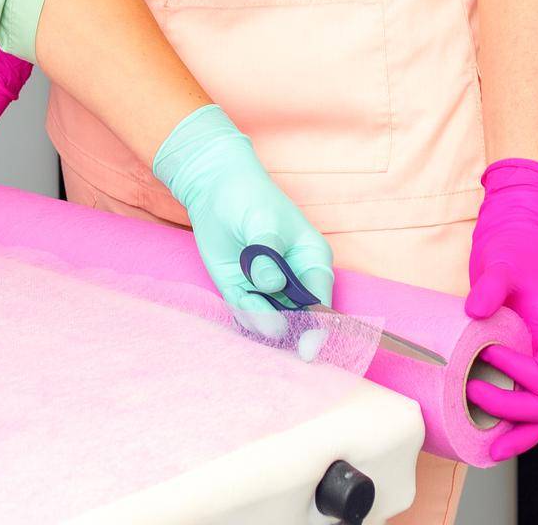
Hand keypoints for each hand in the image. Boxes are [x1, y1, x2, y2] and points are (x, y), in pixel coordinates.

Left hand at [152, 104, 334, 313]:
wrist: (215, 189)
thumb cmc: (249, 197)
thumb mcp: (262, 220)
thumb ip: (267, 253)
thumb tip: (272, 285)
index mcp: (312, 261)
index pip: (322, 304)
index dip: (318, 329)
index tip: (307, 348)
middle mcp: (294, 282)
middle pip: (298, 323)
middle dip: (282, 328)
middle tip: (259, 311)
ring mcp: (268, 290)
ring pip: (271, 325)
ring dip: (257, 321)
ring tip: (243, 294)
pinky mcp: (242, 292)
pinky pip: (246, 316)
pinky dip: (241, 314)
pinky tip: (236, 294)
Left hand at [464, 158, 537, 458]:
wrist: (513, 240)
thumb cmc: (517, 251)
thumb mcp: (501, 263)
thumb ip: (491, 287)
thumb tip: (475, 311)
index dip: (517, 375)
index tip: (487, 357)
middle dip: (510, 411)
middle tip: (473, 396)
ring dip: (516, 434)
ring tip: (488, 448)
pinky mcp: (522, 365)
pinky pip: (524, 403)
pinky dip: (510, 424)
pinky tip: (488, 435)